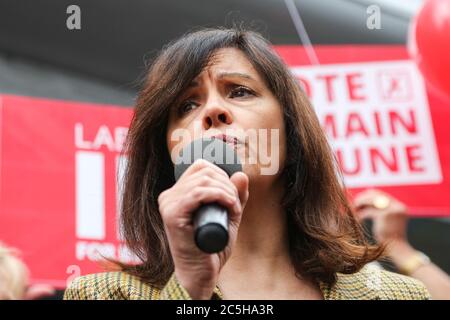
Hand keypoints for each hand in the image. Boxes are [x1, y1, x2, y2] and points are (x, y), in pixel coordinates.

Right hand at [157, 159, 248, 298]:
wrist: (201, 274)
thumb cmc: (211, 249)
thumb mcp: (227, 217)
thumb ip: (234, 197)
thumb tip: (241, 174)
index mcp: (177, 194)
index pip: (200, 166)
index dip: (222, 175)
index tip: (232, 195)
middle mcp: (169, 196)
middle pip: (204, 171)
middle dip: (227, 185)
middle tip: (235, 204)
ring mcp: (168, 204)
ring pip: (203, 181)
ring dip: (226, 192)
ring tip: (234, 208)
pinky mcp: (172, 215)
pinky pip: (198, 193)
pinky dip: (219, 196)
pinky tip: (229, 206)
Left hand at [352, 189, 416, 262]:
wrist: (397, 250)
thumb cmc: (389, 238)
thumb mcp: (386, 221)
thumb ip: (379, 210)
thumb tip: (363, 201)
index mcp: (399, 206)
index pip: (380, 194)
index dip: (367, 196)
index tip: (358, 202)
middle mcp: (398, 206)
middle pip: (375, 194)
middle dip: (362, 199)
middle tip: (353, 205)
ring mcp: (392, 210)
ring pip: (370, 201)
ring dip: (360, 205)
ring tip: (353, 211)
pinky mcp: (385, 216)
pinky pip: (368, 212)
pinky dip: (361, 215)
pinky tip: (357, 220)